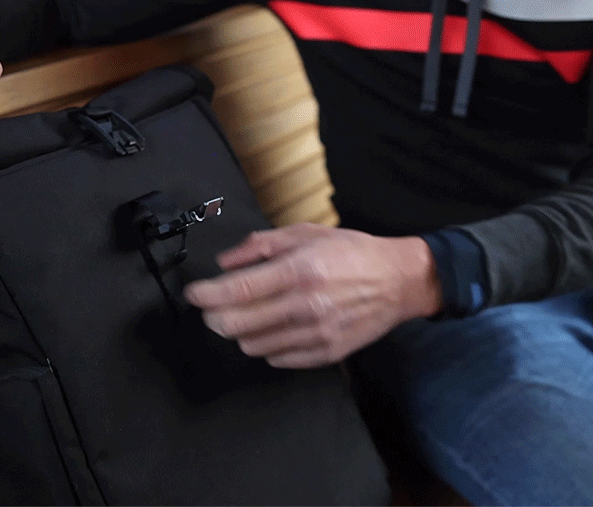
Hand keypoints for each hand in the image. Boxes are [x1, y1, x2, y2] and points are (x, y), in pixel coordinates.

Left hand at [184, 223, 442, 367]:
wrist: (398, 281)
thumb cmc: (351, 253)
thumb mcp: (305, 234)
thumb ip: (260, 246)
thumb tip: (224, 264)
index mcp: (299, 270)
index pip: (238, 291)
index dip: (207, 295)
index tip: (194, 294)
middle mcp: (306, 305)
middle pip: (237, 324)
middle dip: (214, 317)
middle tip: (212, 308)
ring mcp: (316, 334)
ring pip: (252, 345)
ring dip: (241, 332)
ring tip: (249, 315)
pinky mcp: (326, 354)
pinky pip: (277, 359)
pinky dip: (266, 345)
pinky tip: (274, 328)